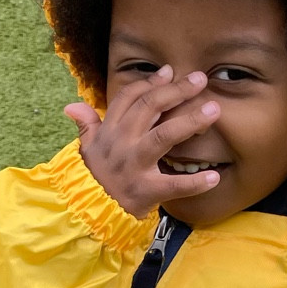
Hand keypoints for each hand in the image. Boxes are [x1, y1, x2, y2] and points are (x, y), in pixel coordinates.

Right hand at [66, 66, 221, 219]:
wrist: (88, 214)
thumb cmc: (93, 180)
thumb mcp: (86, 150)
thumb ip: (86, 126)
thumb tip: (72, 106)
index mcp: (109, 132)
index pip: (129, 98)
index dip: (149, 83)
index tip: (169, 72)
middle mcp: (122, 144)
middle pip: (150, 107)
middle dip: (176, 91)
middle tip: (200, 80)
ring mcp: (135, 166)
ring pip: (164, 136)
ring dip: (190, 121)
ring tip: (213, 110)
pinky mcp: (146, 191)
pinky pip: (173, 185)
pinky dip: (194, 183)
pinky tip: (214, 176)